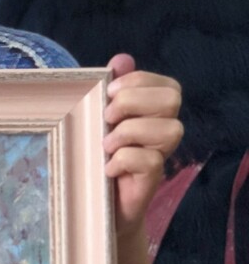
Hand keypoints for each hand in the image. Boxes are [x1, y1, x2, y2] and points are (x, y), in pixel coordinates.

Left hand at [104, 55, 182, 237]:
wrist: (92, 204)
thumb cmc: (93, 156)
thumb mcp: (96, 119)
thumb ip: (110, 90)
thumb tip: (122, 59)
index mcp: (151, 112)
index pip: (166, 85)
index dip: (138, 81)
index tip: (108, 92)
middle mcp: (162, 131)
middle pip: (172, 99)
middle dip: (133, 101)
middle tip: (107, 117)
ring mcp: (159, 156)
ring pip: (169, 129)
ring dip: (130, 131)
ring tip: (105, 144)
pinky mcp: (151, 180)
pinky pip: (150, 160)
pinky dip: (124, 159)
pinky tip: (107, 167)